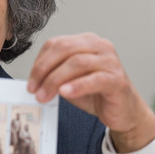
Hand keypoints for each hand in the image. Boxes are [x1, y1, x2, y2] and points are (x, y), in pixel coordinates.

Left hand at [27, 33, 154, 152]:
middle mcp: (100, 46)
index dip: (39, 62)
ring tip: (44, 96)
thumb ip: (55, 74)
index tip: (30, 82)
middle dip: (44, 70)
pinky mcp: (117, 79)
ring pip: (77, 62)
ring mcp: (111, 61)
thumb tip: (33, 81)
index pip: (57, 43)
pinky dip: (77, 86)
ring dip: (55, 80)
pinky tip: (65, 93)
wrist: (124, 112)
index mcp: (87, 41)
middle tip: (34, 90)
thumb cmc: (97, 94)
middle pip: (65, 49)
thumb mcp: (71, 81)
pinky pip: (95, 79)